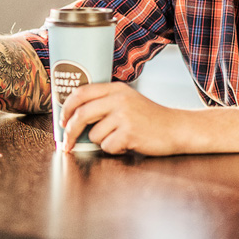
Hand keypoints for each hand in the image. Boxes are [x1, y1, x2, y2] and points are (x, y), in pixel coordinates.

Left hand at [60, 82, 181, 154]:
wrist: (176, 128)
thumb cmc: (149, 117)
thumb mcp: (127, 100)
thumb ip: (105, 102)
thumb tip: (75, 115)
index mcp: (115, 89)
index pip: (81, 92)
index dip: (67, 107)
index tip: (62, 120)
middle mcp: (118, 99)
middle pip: (82, 114)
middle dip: (70, 131)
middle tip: (67, 143)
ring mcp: (124, 116)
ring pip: (94, 134)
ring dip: (102, 141)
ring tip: (120, 137)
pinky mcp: (130, 133)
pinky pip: (107, 146)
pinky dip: (114, 149)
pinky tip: (128, 143)